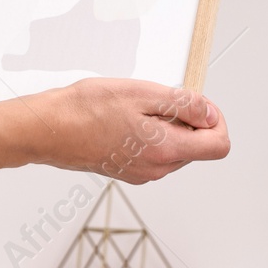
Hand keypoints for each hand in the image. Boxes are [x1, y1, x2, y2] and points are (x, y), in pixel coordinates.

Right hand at [28, 78, 229, 183]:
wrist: (49, 129)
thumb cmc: (86, 109)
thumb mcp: (141, 93)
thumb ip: (183, 105)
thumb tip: (210, 113)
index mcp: (165, 151)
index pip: (218, 146)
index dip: (216, 119)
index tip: (199, 103)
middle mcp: (157, 169)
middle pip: (198, 147)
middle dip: (190, 120)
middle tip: (161, 99)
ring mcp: (143, 173)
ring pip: (177, 149)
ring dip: (170, 127)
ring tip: (139, 108)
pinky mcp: (130, 171)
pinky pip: (157, 153)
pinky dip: (153, 135)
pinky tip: (129, 119)